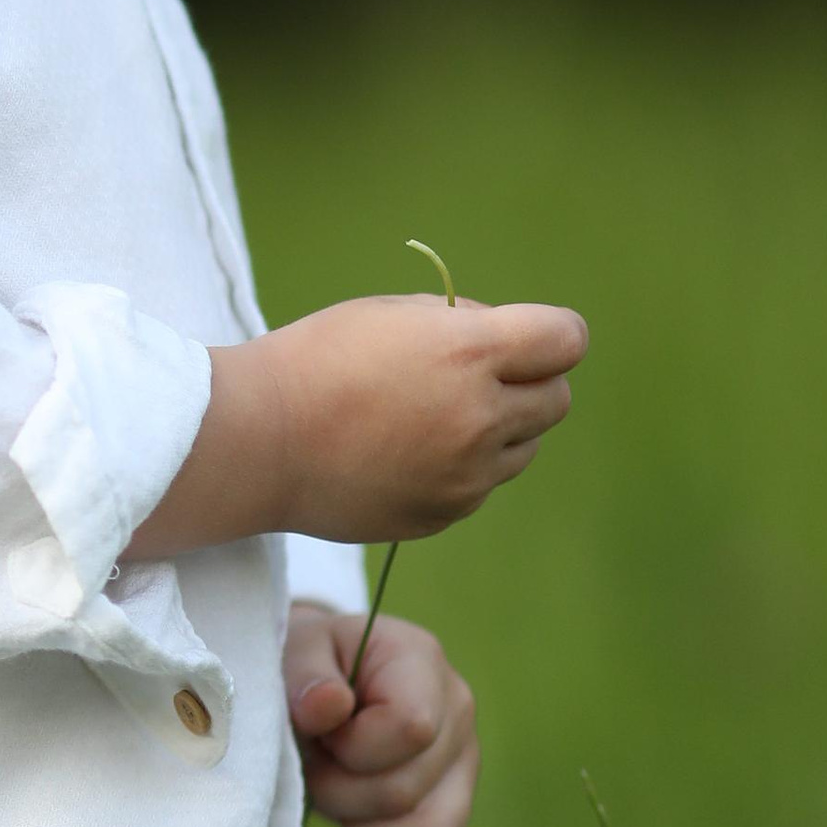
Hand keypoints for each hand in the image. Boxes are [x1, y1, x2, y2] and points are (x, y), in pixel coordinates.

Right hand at [129, 292, 587, 560]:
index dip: (550, 336)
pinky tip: (404, 455)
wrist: (258, 441)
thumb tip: (512, 349)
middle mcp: (480, 416)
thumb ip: (466, 326)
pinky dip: (461, 470)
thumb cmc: (318, 360)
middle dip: (528, 384)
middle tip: (476, 379)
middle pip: (556, 399)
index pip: (568, 340)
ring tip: (431, 420)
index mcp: (469, 352)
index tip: (523, 340)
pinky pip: (480, 486)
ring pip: (524, 448)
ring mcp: (465, 475)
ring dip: (498, 431)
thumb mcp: (395, 314)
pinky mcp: (444, 512)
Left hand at [285, 600, 479, 826]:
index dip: (351, 747)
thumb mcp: (297, 646)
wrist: (321, 676)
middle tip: (309, 764)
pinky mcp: (446, 814)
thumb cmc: (309, 660)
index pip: (411, 729)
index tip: (318, 731)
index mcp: (423, 664)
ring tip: (320, 799)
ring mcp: (459, 771)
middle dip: (338, 793)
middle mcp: (457, 717)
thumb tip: (327, 708)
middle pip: (406, 792)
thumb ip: (307, 672)